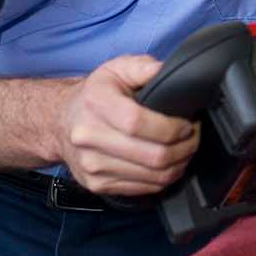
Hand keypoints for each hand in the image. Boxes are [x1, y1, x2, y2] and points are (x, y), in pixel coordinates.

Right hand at [55, 54, 200, 195]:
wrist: (60, 123)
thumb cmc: (96, 94)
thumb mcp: (116, 69)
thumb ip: (143, 66)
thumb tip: (169, 71)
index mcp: (96, 103)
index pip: (138, 123)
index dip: (171, 127)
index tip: (188, 123)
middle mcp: (89, 137)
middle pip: (151, 155)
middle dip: (184, 147)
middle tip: (194, 136)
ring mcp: (92, 166)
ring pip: (152, 176)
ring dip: (179, 164)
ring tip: (186, 148)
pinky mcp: (97, 185)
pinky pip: (144, 188)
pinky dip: (164, 178)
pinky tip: (169, 163)